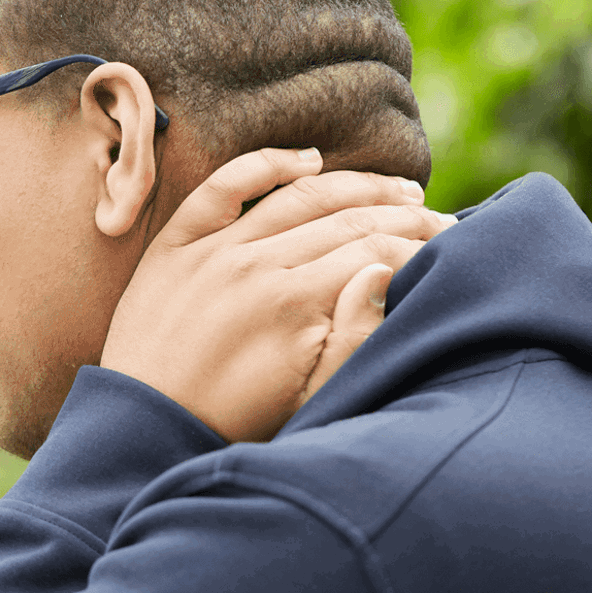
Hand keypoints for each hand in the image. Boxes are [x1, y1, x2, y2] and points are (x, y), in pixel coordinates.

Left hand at [100, 147, 455, 443]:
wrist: (141, 432)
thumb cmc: (235, 427)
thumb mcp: (309, 402)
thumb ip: (354, 338)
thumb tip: (381, 271)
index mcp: (294, 304)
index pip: (376, 253)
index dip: (420, 248)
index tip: (450, 249)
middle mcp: (255, 264)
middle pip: (348, 219)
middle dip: (403, 217)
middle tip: (439, 221)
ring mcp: (212, 248)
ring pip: (300, 195)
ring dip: (356, 186)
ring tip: (398, 191)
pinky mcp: (175, 245)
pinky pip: (225, 184)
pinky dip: (268, 163)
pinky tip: (308, 160)